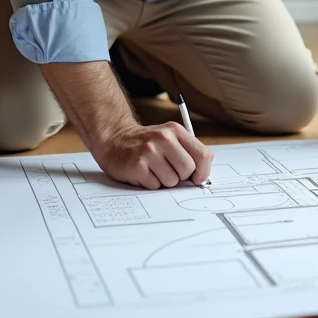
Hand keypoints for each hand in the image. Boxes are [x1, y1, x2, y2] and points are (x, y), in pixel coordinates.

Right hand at [93, 121, 213, 188]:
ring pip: (171, 181)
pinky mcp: (137, 166)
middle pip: (188, 170)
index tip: (197, 178)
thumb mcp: (169, 139)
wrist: (114, 140)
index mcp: (176, 131)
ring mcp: (149, 151)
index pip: (203, 155)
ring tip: (153, 170)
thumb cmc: (146, 144)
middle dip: (180, 176)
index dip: (203, 172)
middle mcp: (163, 138)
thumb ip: (187, 153)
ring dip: (164, 181)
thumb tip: (201, 177)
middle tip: (169, 171)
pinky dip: (151, 184)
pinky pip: (155, 186)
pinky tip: (143, 173)